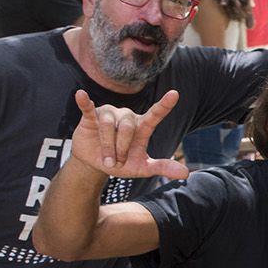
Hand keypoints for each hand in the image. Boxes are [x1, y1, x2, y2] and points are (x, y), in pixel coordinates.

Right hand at [70, 89, 189, 178]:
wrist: (97, 165)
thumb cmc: (123, 163)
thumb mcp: (143, 168)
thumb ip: (163, 167)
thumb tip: (186, 173)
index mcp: (142, 127)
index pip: (155, 115)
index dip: (164, 105)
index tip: (175, 94)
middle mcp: (127, 117)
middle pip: (127, 128)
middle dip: (121, 148)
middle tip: (117, 162)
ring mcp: (109, 114)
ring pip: (108, 126)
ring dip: (107, 146)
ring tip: (106, 160)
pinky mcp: (91, 117)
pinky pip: (88, 108)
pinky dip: (85, 102)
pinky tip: (81, 95)